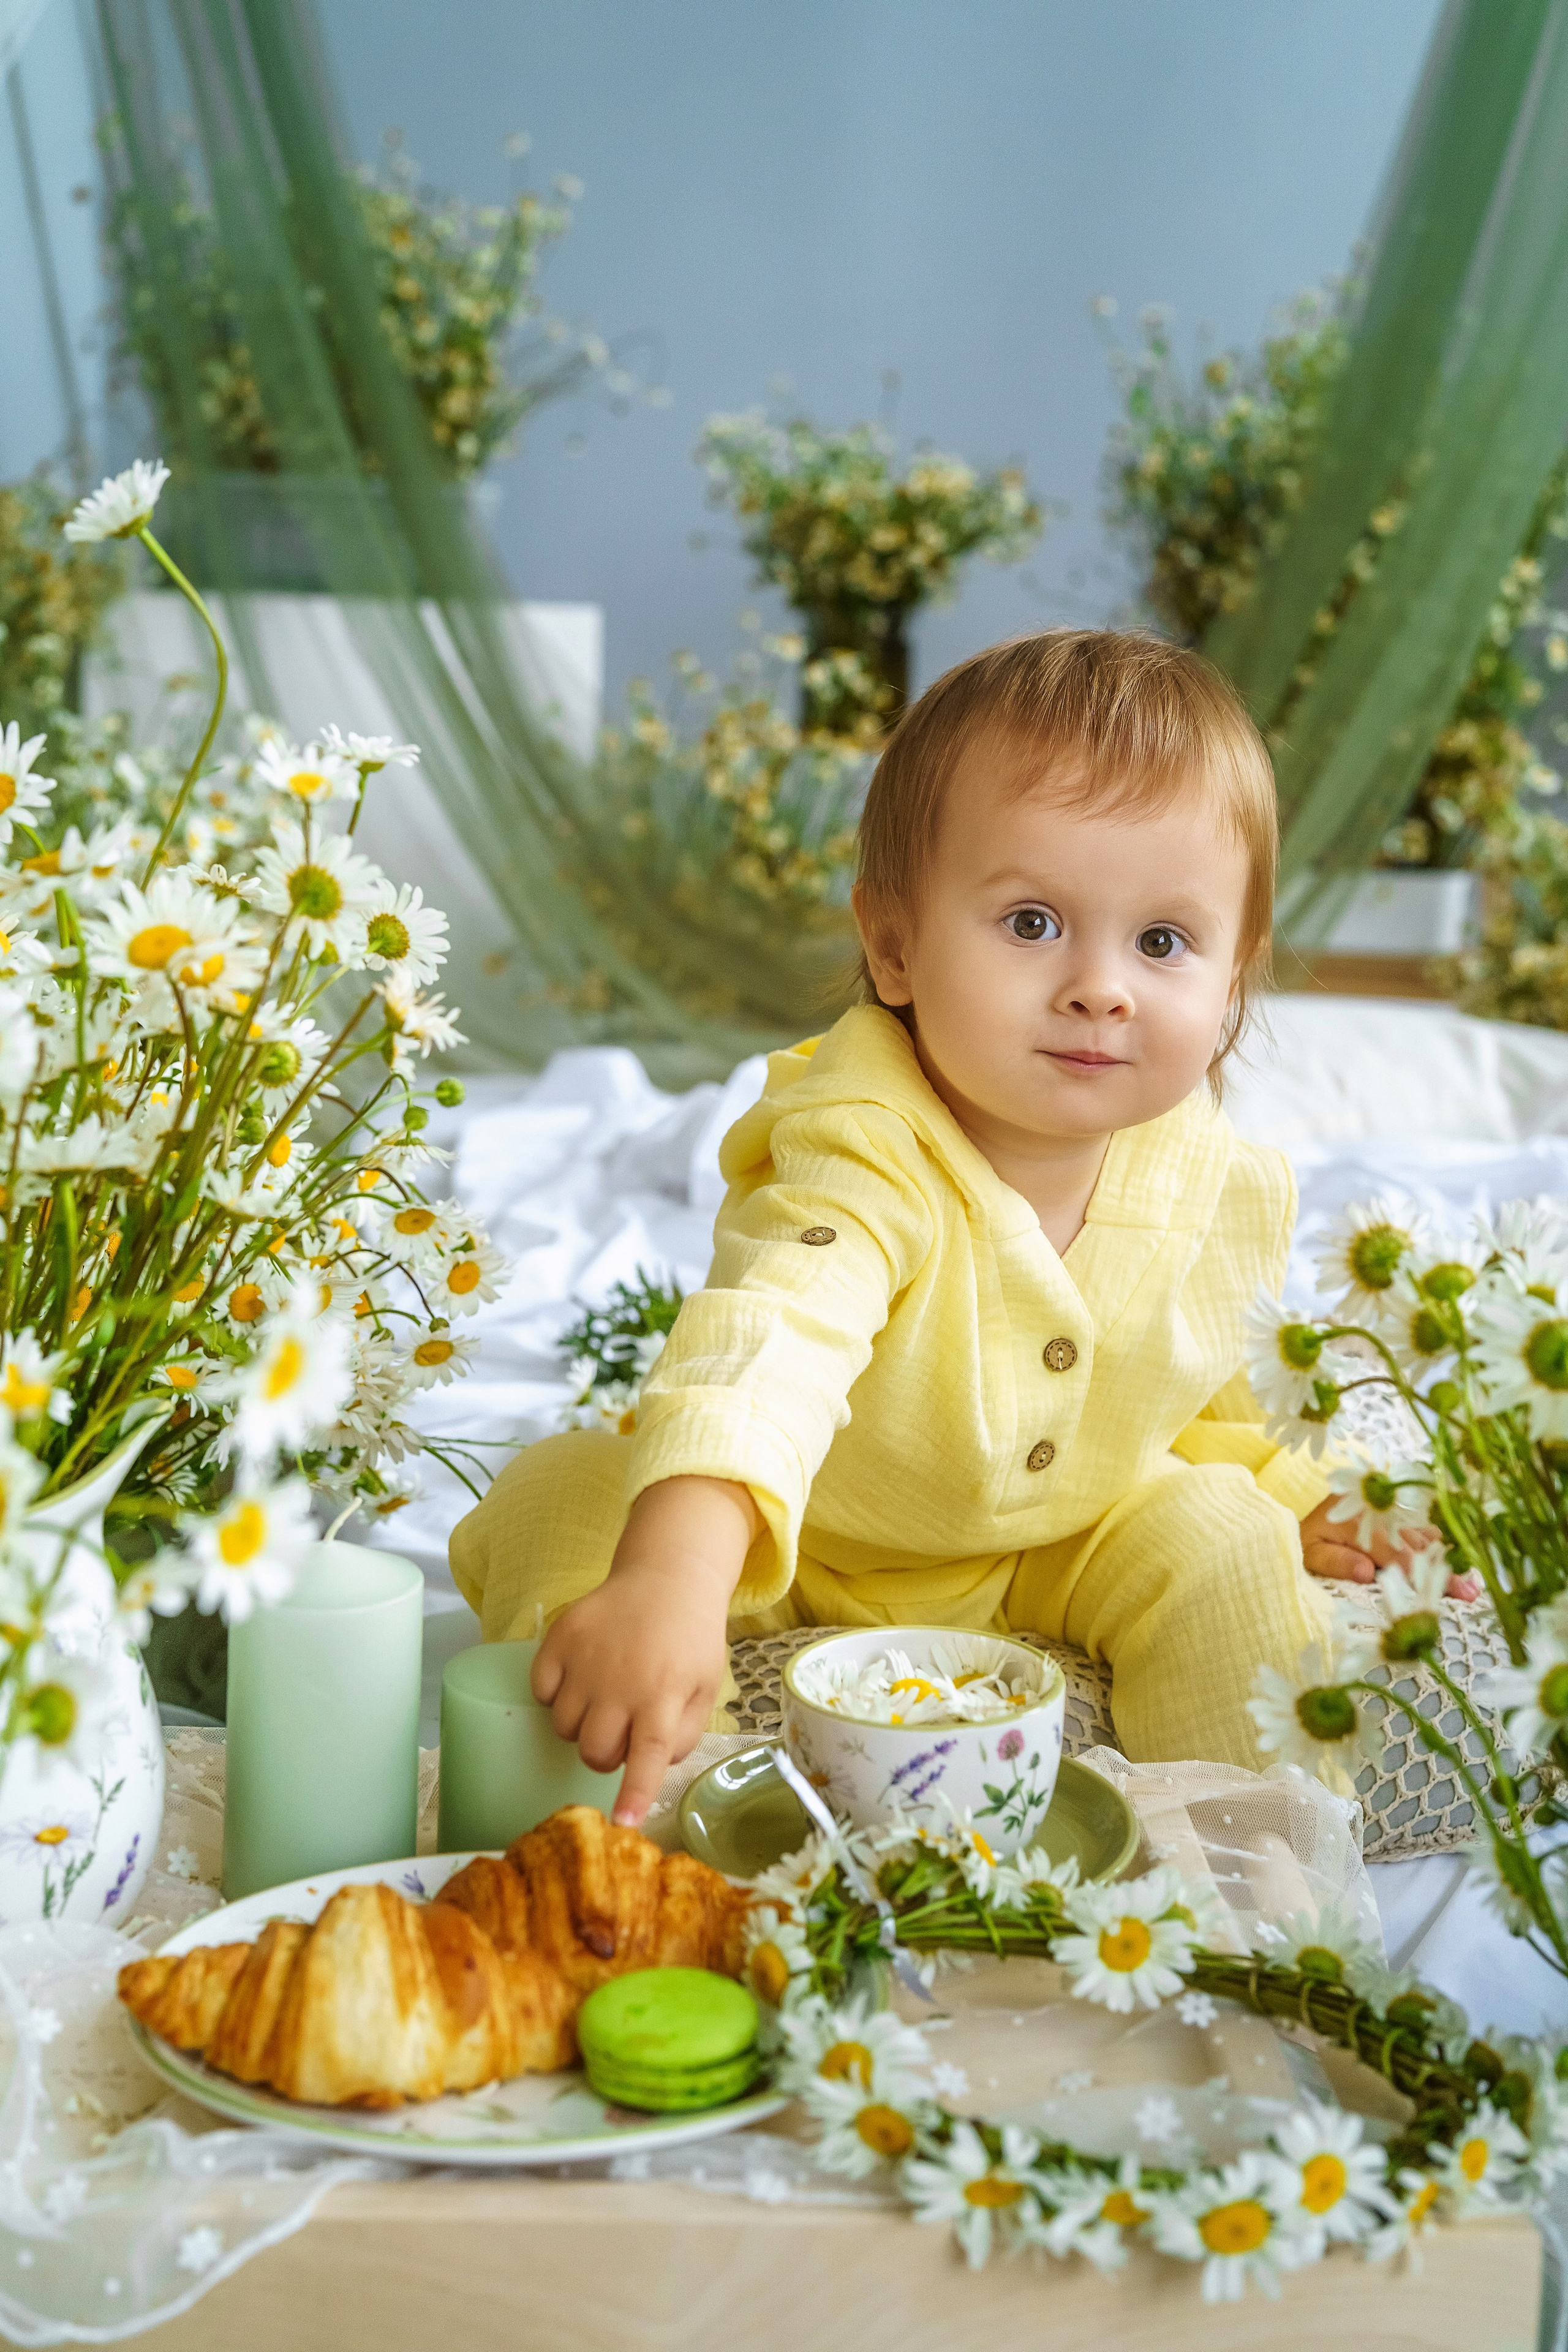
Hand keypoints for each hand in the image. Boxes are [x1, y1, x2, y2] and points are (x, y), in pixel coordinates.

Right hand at [530, 1476, 757, 1827]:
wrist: (667, 1577)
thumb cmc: (690, 1640)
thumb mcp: (705, 1689)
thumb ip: (683, 1735)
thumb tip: (649, 1765)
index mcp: (664, 1696)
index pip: (647, 1756)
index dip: (633, 1793)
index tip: (621, 1825)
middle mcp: (622, 1681)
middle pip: (594, 1751)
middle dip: (606, 1755)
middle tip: (622, 1730)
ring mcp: (586, 1658)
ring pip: (563, 1727)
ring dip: (581, 1726)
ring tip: (604, 1698)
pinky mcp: (560, 1638)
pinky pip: (540, 1690)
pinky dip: (554, 1693)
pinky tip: (580, 1676)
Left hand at [1298, 1496, 1478, 1600]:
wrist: (1298, 1520)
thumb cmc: (1305, 1544)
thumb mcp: (1310, 1555)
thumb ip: (1337, 1562)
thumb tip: (1367, 1572)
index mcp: (1357, 1521)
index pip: (1396, 1553)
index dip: (1422, 1574)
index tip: (1447, 1591)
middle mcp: (1376, 1510)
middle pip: (1416, 1545)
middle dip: (1444, 1569)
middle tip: (1472, 1592)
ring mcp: (1385, 1508)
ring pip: (1422, 1534)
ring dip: (1447, 1556)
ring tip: (1471, 1578)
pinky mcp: (1390, 1510)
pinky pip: (1418, 1525)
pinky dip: (1436, 1541)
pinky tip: (1456, 1555)